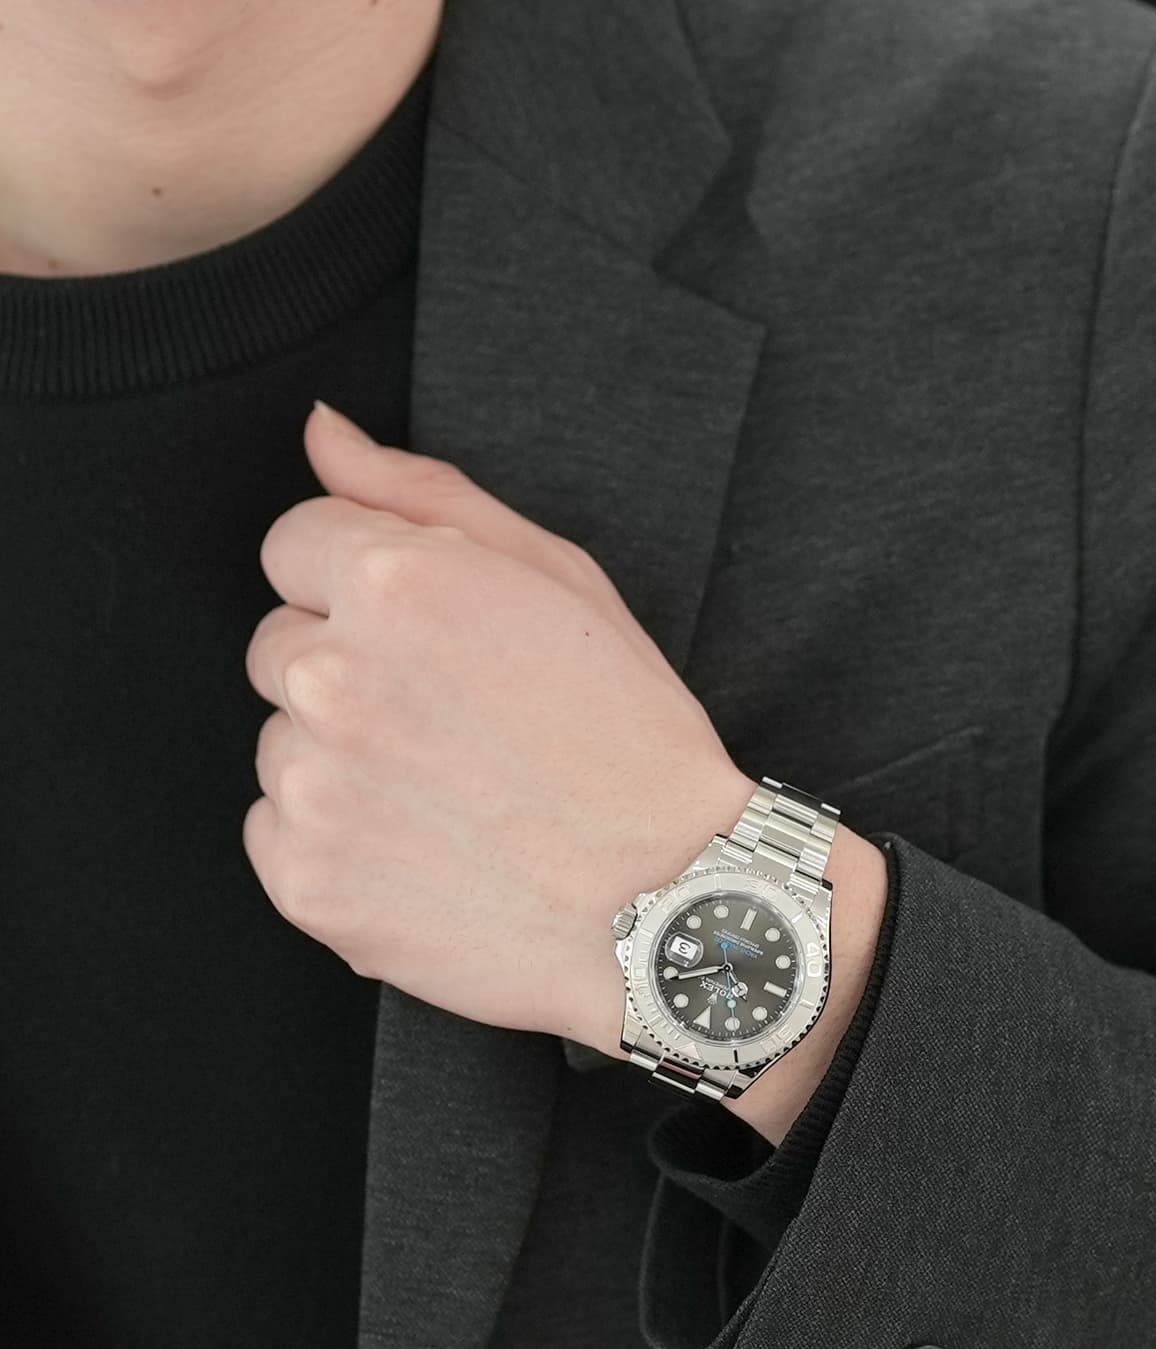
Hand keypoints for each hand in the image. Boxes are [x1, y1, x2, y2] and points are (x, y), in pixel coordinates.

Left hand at [244, 400, 753, 1055]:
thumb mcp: (565, 583)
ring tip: (453, 801)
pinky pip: (279, 838)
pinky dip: (338, 848)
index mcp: (397, 583)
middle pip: (282, 648)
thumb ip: (424, 495)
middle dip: (352, 675)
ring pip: (283, 746)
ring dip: (344, 764)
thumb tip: (324, 434)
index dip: (367, 590)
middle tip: (456, 730)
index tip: (430, 645)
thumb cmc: (637, 746)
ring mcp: (314, 786)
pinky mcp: (307, 881)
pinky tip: (429, 853)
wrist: (674, 905)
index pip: (294, 546)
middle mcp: (336, 677)